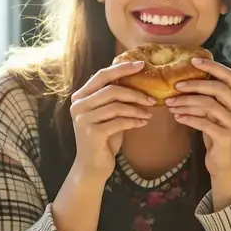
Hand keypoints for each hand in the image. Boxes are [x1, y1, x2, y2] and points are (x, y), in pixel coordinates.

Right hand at [70, 60, 155, 180]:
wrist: (92, 166)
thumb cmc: (103, 137)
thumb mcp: (107, 114)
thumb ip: (113, 98)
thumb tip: (134, 77)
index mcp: (80, 96)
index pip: (102, 75)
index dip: (122, 68)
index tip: (141, 64)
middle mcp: (78, 105)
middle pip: (111, 90)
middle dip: (135, 93)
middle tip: (152, 99)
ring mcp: (83, 119)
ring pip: (117, 106)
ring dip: (137, 109)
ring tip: (148, 114)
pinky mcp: (92, 133)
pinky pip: (119, 122)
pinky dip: (134, 121)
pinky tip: (142, 123)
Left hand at [166, 57, 230, 195]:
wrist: (228, 164)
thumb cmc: (219, 134)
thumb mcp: (218, 113)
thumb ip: (212, 97)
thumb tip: (188, 78)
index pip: (229, 76)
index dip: (211, 66)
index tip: (192, 61)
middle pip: (218, 88)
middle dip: (194, 85)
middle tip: (175, 85)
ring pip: (209, 105)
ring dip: (186, 102)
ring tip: (171, 104)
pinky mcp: (226, 136)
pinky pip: (203, 122)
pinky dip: (188, 118)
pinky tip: (177, 117)